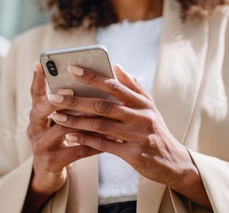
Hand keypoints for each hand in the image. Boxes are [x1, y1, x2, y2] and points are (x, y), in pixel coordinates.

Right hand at [26, 62, 98, 198]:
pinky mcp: (51, 162)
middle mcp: (34, 128)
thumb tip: (91, 81)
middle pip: (41, 110)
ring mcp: (40, 146)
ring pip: (61, 130)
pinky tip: (109, 139)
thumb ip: (69, 103)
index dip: (37, 79)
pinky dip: (93, 144)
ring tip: (100, 114)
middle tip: (69, 90)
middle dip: (56, 100)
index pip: (35, 93)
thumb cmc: (60, 140)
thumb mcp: (58, 121)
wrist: (48, 174)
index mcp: (37, 114)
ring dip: (82, 121)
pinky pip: (75, 151)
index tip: (39, 63)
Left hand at [48, 64, 210, 207]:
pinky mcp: (133, 154)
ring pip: (100, 125)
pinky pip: (104, 145)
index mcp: (142, 102)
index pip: (114, 85)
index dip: (92, 76)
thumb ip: (133, 87)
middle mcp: (140, 116)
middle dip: (76, 100)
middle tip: (55, 96)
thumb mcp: (149, 107)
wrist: (173, 162)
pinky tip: (70, 136)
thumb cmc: (156, 131)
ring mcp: (137, 135)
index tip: (72, 69)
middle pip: (102, 105)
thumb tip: (117, 66)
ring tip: (57, 116)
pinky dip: (86, 140)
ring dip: (76, 121)